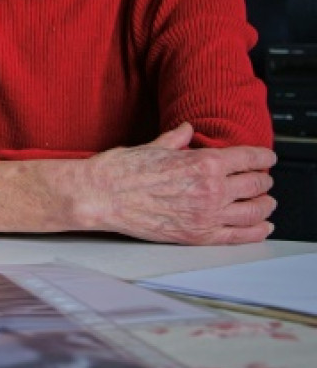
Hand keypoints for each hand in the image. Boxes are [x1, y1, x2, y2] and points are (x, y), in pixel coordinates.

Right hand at [75, 123, 276, 243]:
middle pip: (256, 185)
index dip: (263, 157)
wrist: (100, 197)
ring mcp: (207, 215)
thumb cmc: (120, 172)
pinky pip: (239, 236)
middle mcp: (211, 189)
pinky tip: (262, 228)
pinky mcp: (198, 236)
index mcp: (203, 163)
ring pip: (255, 211)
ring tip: (266, 203)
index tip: (267, 158)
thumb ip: (175, 140)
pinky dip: (256, 232)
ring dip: (265, 206)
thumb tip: (186, 131)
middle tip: (264, 180)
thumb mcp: (151, 147)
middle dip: (264, 181)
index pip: (250, 159)